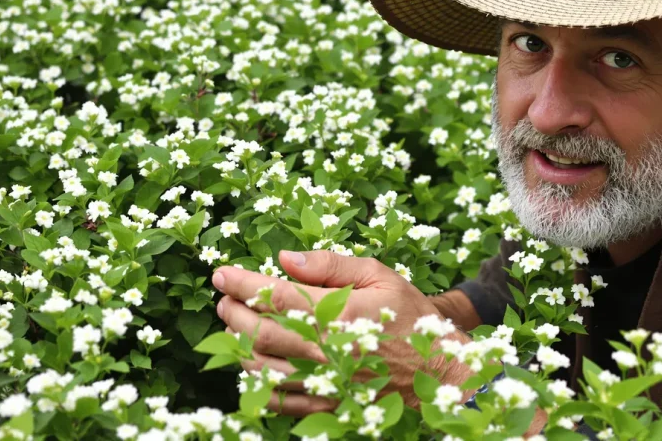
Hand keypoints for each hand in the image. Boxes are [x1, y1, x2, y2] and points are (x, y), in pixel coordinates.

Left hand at [213, 250, 474, 415]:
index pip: (274, 296)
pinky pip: (278, 399)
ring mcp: (324, 381)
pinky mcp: (326, 404)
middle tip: (224, 298)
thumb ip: (330, 264)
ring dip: (237, 345)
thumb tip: (284, 257)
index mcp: (337, 313)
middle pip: (257, 333)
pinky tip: (250, 365)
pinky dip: (256, 382)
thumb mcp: (379, 275)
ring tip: (231, 325)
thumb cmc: (410, 316)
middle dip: (232, 312)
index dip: (241, 284)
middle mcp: (324, 350)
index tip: (221, 273)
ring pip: (261, 368)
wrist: (440, 370)